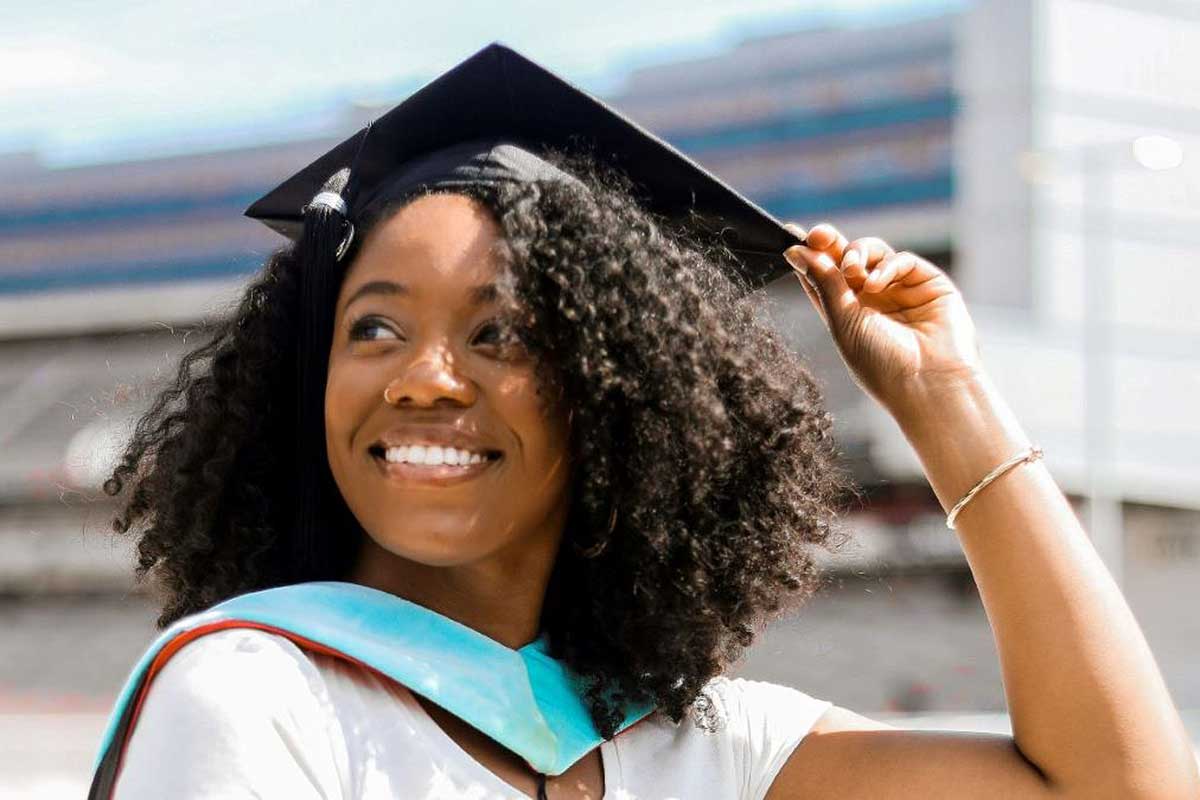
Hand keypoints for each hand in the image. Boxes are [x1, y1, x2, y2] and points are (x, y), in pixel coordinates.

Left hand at [782, 222, 984, 414]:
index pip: (824, 278)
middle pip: (847, 259)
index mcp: (848, 314)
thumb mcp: (843, 323)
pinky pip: (903, 261)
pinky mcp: (929, 283)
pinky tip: (875, 285)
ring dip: (857, 253)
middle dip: (830, 244)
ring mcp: (902, 290)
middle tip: (818, 235)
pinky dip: (886, 266)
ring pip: (874, 253)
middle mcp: (874, 301)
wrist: (929, 384)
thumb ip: (824, 283)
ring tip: (851, 268)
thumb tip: (797, 251)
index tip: (792, 239)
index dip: (809, 257)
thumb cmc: (883, 365)